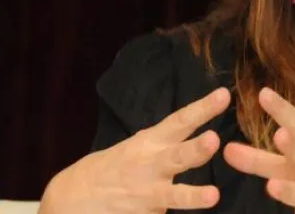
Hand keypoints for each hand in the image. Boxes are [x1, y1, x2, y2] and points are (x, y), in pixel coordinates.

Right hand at [39, 87, 230, 213]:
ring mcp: (145, 195)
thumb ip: (168, 143)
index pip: (179, 121)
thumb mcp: (138, 147)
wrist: (70, 199)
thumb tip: (210, 142)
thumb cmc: (114, 169)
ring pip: (172, 196)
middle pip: (177, 156)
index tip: (224, 95)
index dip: (202, 108)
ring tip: (213, 196)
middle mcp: (150, 166)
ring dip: (192, 196)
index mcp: (149, 143)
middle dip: (196, 149)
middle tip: (214, 140)